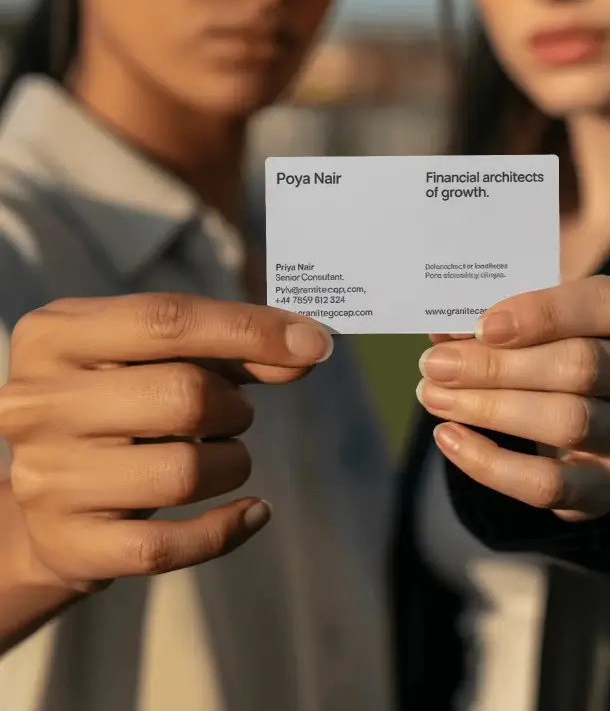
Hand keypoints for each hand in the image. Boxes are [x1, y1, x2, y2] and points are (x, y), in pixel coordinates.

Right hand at [0, 293, 332, 591]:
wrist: (47, 490)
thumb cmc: (117, 402)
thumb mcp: (153, 357)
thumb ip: (228, 348)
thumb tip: (306, 348)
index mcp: (54, 335)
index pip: (167, 320)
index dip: (251, 329)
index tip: (314, 343)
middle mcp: (37, 403)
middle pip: (183, 395)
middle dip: (234, 406)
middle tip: (233, 412)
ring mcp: (47, 478)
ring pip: (184, 473)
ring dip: (231, 462)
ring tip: (220, 453)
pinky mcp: (69, 544)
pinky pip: (170, 547)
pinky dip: (228, 529)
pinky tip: (252, 511)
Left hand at [417, 275, 609, 520]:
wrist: (607, 400)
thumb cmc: (567, 334)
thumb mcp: (550, 309)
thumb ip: (506, 313)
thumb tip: (445, 334)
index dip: (545, 313)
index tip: (483, 325)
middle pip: (584, 367)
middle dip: (498, 367)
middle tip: (435, 364)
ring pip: (570, 423)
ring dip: (491, 410)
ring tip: (434, 395)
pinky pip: (552, 485)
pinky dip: (491, 464)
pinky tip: (449, 437)